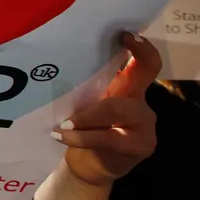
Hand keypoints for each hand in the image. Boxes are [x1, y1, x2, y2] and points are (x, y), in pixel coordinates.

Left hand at [53, 32, 159, 187]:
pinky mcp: (140, 145)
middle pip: (142, 74)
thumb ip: (84, 84)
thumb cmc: (85, 128)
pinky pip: (107, 137)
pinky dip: (81, 136)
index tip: (125, 34)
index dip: (140, 47)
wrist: (90, 166)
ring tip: (64, 122)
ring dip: (87, 115)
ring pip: (117, 108)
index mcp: (127, 87)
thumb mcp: (86, 102)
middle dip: (120, 66)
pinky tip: (61, 135)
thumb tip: (55, 57)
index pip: (144, 62)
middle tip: (97, 56)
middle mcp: (140, 101)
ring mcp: (144, 124)